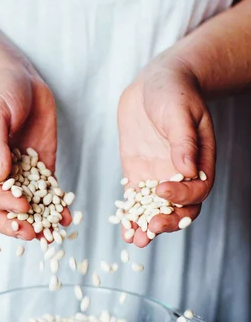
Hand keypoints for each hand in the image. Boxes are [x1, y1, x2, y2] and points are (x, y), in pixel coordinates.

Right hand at [0, 65, 69, 238]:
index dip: (0, 203)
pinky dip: (56, 207)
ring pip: (24, 206)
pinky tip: (67, 218)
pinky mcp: (40, 169)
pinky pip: (46, 193)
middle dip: (15, 224)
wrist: (18, 78)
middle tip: (33, 234)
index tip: (21, 207)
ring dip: (37, 223)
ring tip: (52, 235)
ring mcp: (19, 173)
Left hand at [117, 58, 215, 247]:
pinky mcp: (139, 174)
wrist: (154, 82)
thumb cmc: (174, 92)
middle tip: (149, 230)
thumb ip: (183, 140)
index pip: (196, 189)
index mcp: (199, 161)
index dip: (181, 195)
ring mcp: (159, 176)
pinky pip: (136, 200)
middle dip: (166, 222)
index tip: (161, 190)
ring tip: (135, 239)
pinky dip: (130, 215)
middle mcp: (180, 174)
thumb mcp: (180, 112)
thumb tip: (186, 167)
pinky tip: (123, 227)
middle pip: (180, 209)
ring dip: (146, 227)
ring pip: (156, 210)